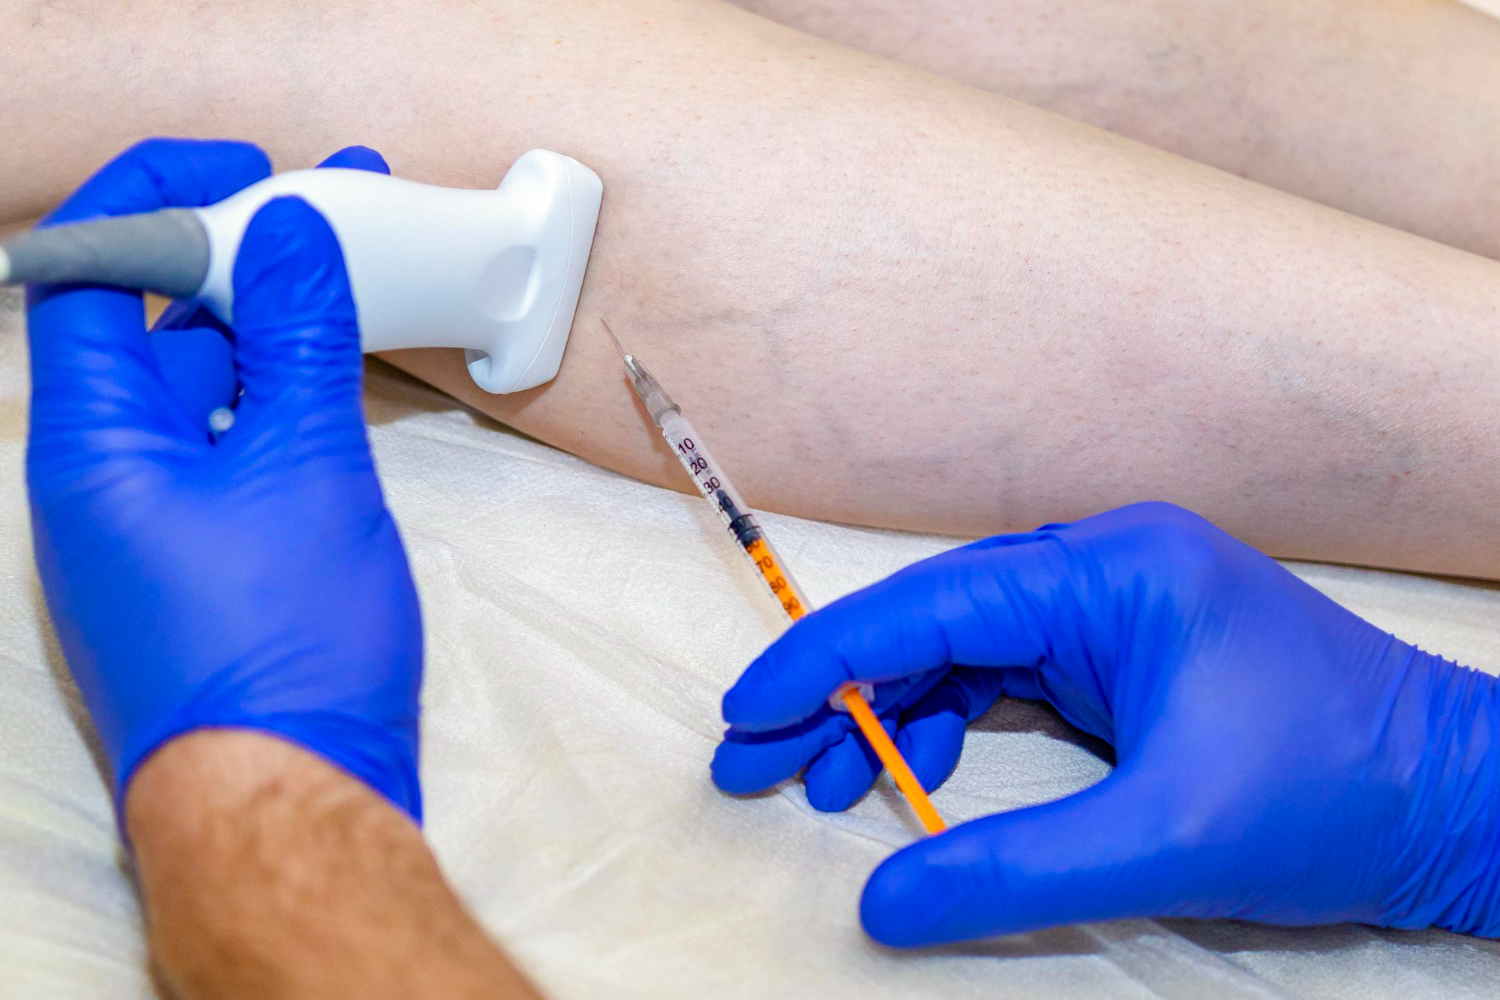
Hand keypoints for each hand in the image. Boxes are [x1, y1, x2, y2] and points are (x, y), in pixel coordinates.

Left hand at [26, 139, 423, 819]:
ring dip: (266, 323)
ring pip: (201, 383)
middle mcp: (104, 474)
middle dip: (232, 254)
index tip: (249, 175)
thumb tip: (291, 234)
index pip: (94, 274)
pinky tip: (339, 372)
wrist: (293, 796)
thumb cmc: (281, 650)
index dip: (161, 201)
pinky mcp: (207, 553)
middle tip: (325, 210)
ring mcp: (155, 517)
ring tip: (348, 275)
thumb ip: (300, 342)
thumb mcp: (307, 471)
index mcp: (92, 443)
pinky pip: (233, 441)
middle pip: (148, 323)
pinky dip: (280, 392)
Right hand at [713, 502, 1499, 943]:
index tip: (748, 711)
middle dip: (837, 693)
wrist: (1459, 804)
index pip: (934, 603)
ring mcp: (1111, 611)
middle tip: (748, 761)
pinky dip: (943, 728)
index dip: (828, 657)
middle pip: (931, 623)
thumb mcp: (1161, 842)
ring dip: (881, 716)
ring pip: (958, 653)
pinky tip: (904, 778)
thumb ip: (1009, 872)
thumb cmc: (1335, 797)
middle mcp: (1101, 571)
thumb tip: (877, 903)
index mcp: (1113, 572)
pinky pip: (1004, 681)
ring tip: (812, 785)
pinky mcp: (1121, 657)